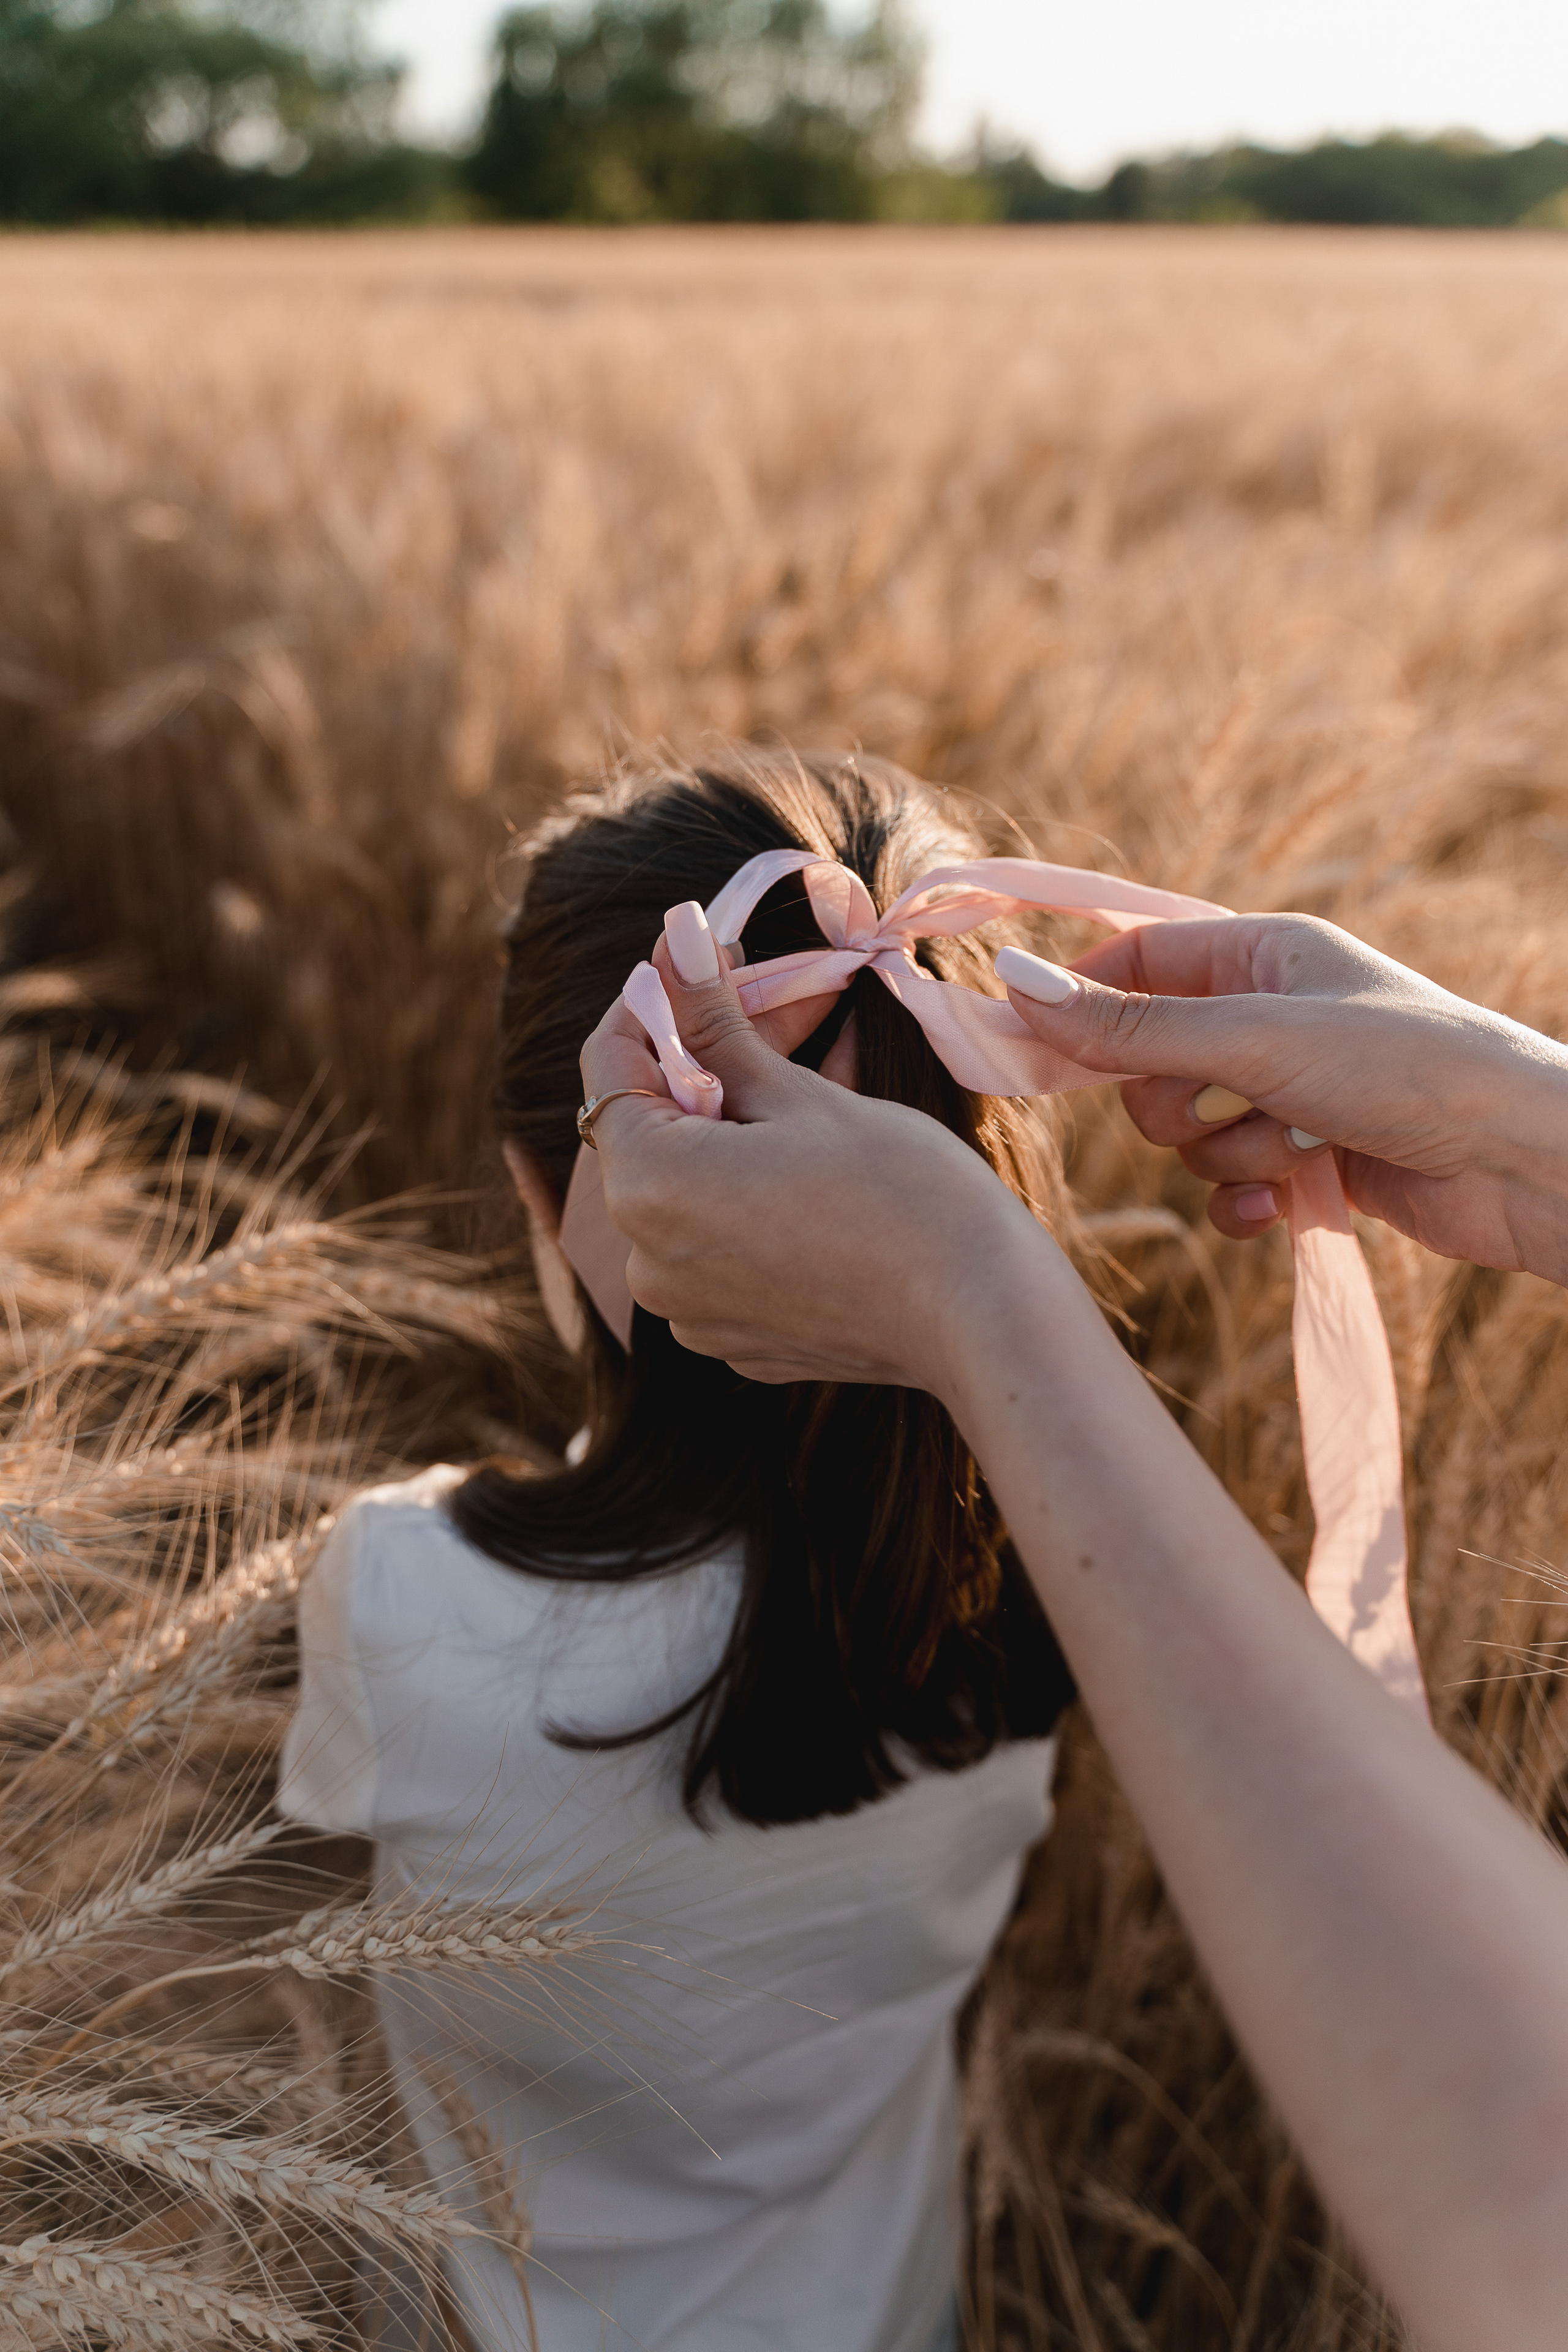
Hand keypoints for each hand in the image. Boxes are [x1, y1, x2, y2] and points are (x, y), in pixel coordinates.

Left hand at [578, 937, 1043, 1393]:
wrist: (983, 1314)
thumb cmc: (901, 1192)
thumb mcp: (799, 1094)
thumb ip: (717, 1022)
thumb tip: (674, 935)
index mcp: (647, 1189)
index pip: (610, 1066)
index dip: (653, 1003)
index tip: (697, 963)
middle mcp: (646, 1261)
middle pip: (654, 1131)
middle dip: (710, 1065)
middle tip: (783, 1009)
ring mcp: (690, 1310)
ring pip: (691, 1190)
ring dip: (739, 1130)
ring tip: (819, 1083)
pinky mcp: (735, 1340)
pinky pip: (722, 1249)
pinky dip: (755, 1199)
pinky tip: (820, 1165)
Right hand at [998, 913, 1567, 1282]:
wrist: (1521, 1163)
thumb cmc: (1404, 1068)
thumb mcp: (1253, 1038)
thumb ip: (1131, 1025)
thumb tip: (1015, 981)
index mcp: (1265, 954)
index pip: (1139, 958)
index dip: (1082, 999)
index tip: (1025, 1042)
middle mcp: (1275, 1016)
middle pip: (1152, 1060)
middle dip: (1172, 1100)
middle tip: (1222, 1105)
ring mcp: (1293, 1093)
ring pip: (1190, 1132)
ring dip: (1228, 1153)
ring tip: (1296, 1150)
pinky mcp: (1313, 1163)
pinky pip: (1232, 1185)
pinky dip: (1251, 1200)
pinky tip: (1292, 1204)